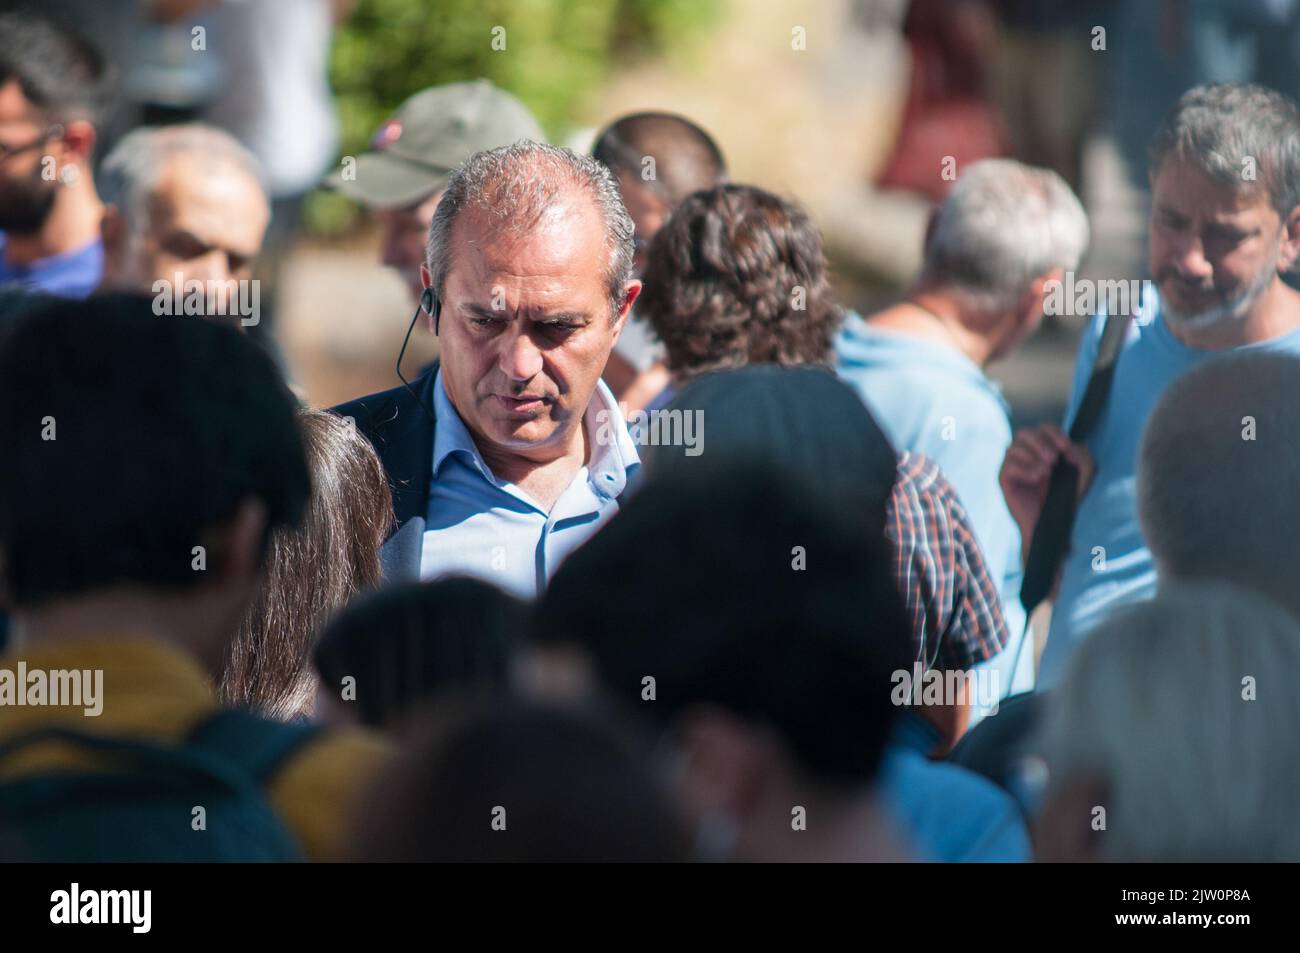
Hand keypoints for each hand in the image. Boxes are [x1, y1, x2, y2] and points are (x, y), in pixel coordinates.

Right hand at [999, 424, 1093, 551]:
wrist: (1051, 522)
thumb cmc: (1065, 497)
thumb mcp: (1082, 473)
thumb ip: (1081, 455)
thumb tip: (1069, 448)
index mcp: (1043, 448)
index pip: (1044, 428)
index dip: (1055, 434)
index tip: (1066, 449)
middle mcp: (1025, 453)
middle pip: (1025, 432)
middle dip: (1041, 443)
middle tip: (1053, 459)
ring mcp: (1012, 465)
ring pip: (1014, 447)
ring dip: (1032, 457)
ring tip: (1045, 473)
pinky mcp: (1004, 479)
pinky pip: (1008, 465)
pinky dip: (1024, 469)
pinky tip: (1036, 478)